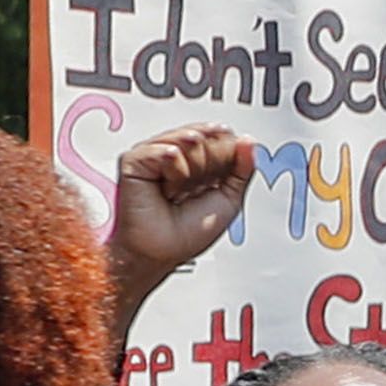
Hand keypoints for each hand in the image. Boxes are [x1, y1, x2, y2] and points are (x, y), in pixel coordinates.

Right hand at [105, 127, 259, 283]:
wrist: (161, 251)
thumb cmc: (187, 233)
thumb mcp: (229, 199)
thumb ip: (243, 169)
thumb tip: (250, 141)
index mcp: (199, 159)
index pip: (222, 136)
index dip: (227, 156)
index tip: (218, 181)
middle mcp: (177, 152)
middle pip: (209, 134)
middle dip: (209, 167)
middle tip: (195, 190)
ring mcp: (155, 152)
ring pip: (190, 138)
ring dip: (193, 172)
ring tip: (179, 192)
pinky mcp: (136, 158)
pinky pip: (169, 151)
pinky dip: (174, 173)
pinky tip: (166, 190)